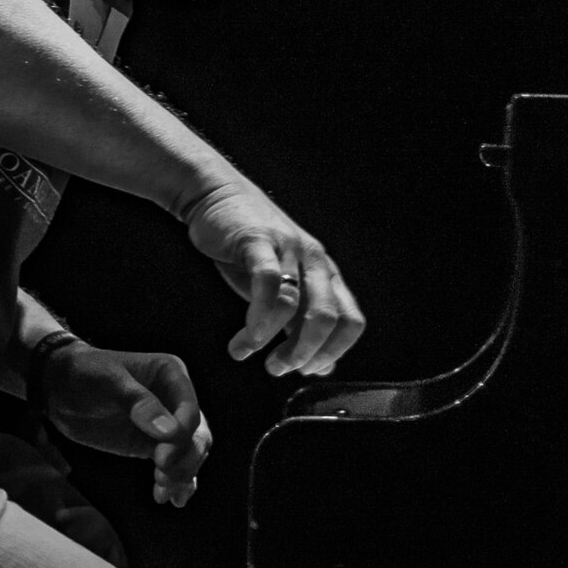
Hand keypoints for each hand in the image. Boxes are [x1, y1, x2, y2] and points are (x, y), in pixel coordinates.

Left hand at [41, 345, 211, 506]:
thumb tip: (169, 433)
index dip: (182, 436)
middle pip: (196, 434)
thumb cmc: (84, 373)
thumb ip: (138, 403)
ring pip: (189, 452)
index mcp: (171, 373)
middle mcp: (174, 397)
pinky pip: (173, 464)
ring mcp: (165, 423)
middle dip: (185, 459)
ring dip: (181, 474)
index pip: (190, 410)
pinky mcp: (152, 444)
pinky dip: (176, 481)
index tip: (162, 458)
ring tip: (163, 493)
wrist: (58, 387)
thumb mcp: (108, 381)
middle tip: (163, 477)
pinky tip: (168, 498)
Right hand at [182, 178, 365, 377]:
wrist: (217, 198)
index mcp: (325, 275)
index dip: (333, 352)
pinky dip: (257, 318)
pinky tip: (244, 336)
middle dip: (304, 353)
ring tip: (250, 352)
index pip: (350, 321)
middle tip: (279, 368)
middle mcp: (314, 262)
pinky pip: (267, 284)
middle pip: (327, 317)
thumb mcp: (280, 288)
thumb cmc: (248, 248)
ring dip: (273, 340)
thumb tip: (322, 367)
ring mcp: (289, 250)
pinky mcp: (260, 242)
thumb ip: (300, 325)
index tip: (306, 370)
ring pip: (296, 304)